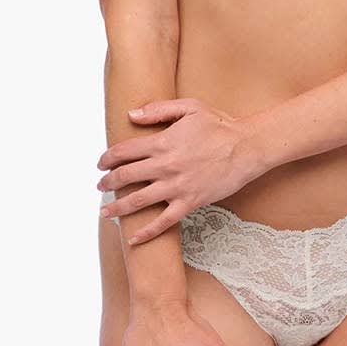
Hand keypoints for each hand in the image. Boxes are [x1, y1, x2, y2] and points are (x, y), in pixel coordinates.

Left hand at [96, 97, 264, 244]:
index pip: (124, 151)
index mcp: (163, 142)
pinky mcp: (189, 203)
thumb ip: (158, 109)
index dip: (108, 157)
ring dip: (117, 207)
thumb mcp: (190, 107)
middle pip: (126, 176)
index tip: (101, 163)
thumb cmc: (220, 125)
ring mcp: (176, 187)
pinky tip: (133, 238)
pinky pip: (163, 222)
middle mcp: (165, 166)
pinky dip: (146, 232)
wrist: (246, 147)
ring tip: (105, 211)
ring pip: (138, 201)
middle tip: (100, 185)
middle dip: (108, 182)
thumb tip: (131, 115)